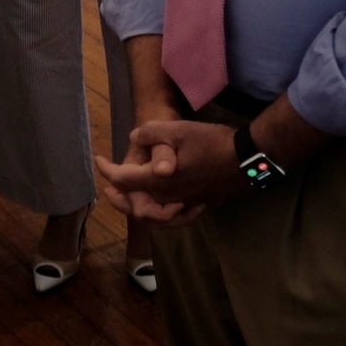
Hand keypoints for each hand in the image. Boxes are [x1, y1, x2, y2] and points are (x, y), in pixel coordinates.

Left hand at [94, 117, 239, 222]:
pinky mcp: (198, 204)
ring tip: (130, 197)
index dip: (106, 170)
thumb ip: (150, 133)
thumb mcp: (177, 129)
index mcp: (158, 180)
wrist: (247, 160)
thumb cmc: (211, 143)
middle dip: (118, 196)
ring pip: (153, 215)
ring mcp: (184, 204)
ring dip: (137, 207)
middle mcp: (168, 198)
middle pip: (134, 205)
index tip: (99, 159)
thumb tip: (134, 138)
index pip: (122, 181)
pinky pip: (172, 216)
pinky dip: (160, 213)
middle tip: (108, 187)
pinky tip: (160, 204)